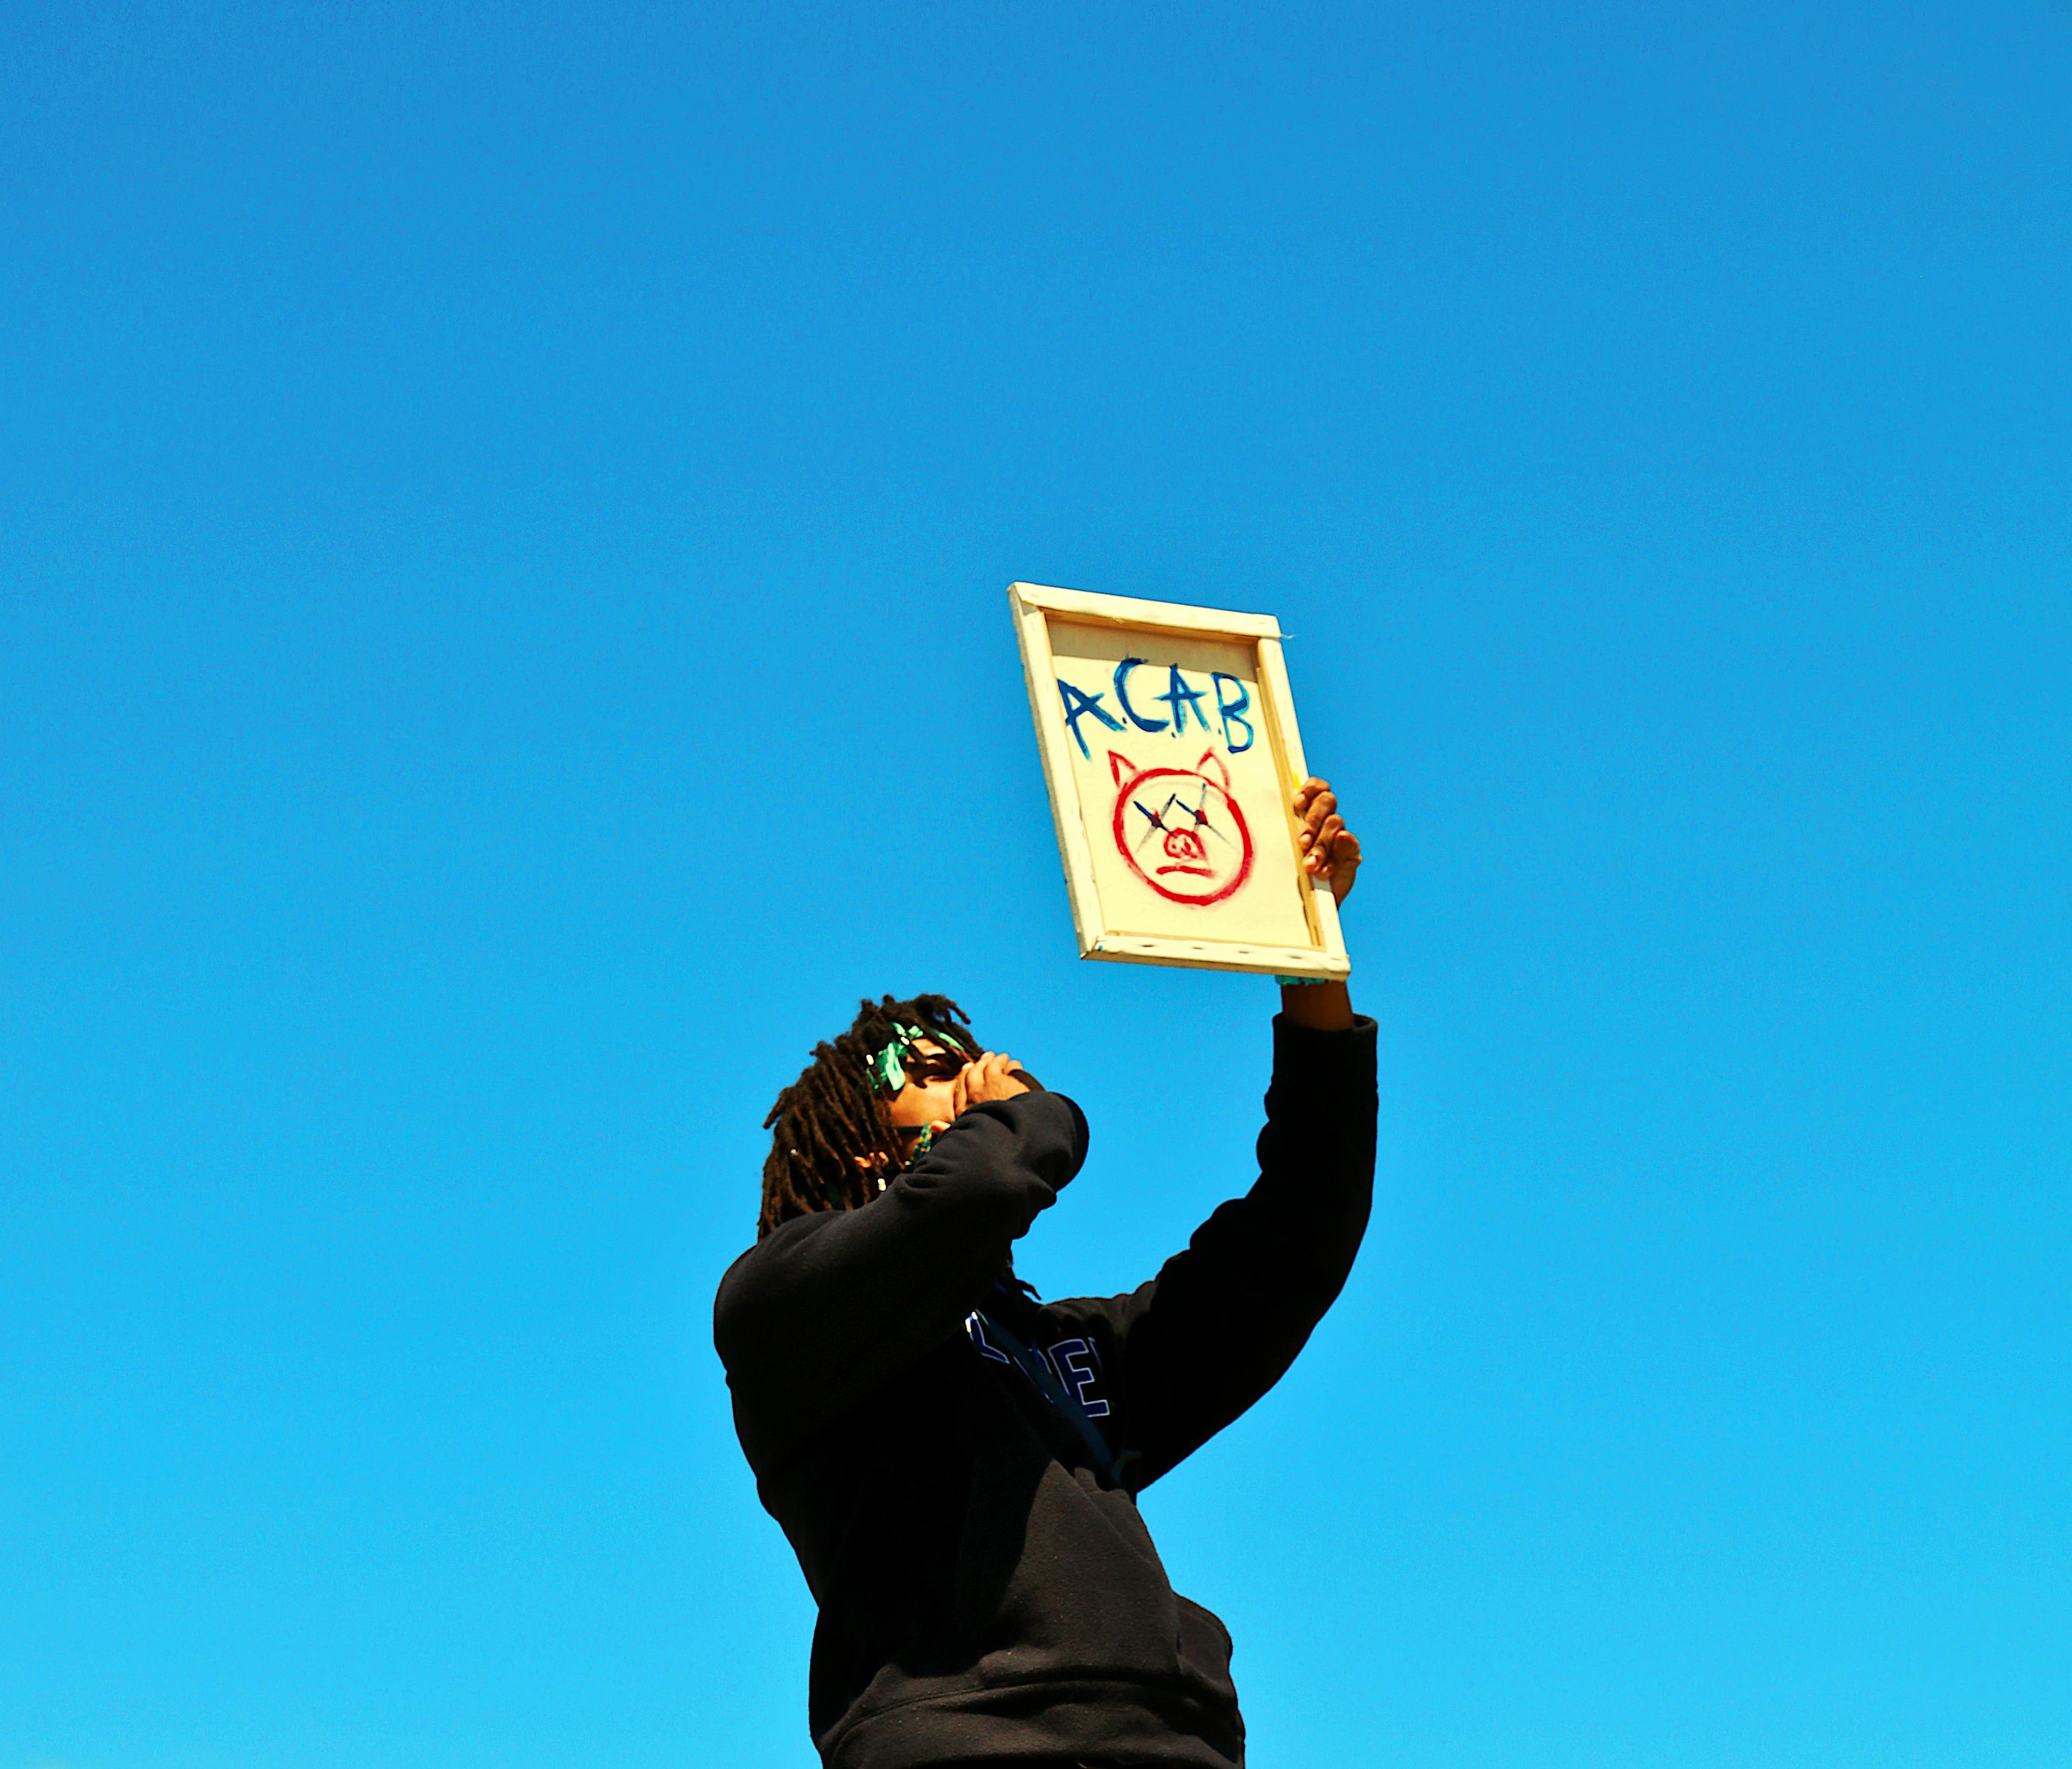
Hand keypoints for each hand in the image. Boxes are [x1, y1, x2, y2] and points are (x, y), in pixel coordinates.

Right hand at [932, 1052, 1029, 1135]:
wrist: (1014, 1136)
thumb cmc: (994, 1141)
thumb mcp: (966, 1137)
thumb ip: (948, 1131)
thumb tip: (933, 1125)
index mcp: (965, 1109)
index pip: (960, 1087)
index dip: (964, 1076)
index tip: (967, 1068)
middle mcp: (975, 1093)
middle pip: (974, 1072)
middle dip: (980, 1064)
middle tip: (986, 1057)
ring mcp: (990, 1084)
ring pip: (992, 1064)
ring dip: (997, 1060)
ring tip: (1002, 1058)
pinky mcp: (1007, 1080)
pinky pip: (1009, 1066)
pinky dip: (1012, 1065)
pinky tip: (1015, 1066)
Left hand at [1292, 777, 1361, 904]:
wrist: (1306, 903)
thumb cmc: (1290, 875)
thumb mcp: (1284, 852)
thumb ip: (1288, 832)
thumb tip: (1292, 817)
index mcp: (1308, 812)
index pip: (1316, 788)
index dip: (1309, 789)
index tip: (1297, 804)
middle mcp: (1326, 820)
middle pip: (1327, 801)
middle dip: (1313, 820)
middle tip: (1302, 842)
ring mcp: (1340, 836)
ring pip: (1335, 823)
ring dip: (1321, 843)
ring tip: (1310, 864)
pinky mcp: (1351, 854)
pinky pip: (1348, 846)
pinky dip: (1334, 859)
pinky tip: (1324, 872)